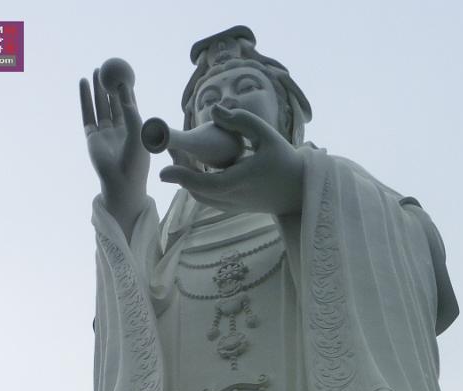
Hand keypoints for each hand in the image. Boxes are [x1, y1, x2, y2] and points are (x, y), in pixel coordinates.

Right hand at [79, 66, 148, 211]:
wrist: (122, 182)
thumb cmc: (136, 161)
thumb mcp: (138, 133)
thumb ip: (131, 112)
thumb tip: (124, 91)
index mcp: (133, 130)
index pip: (129, 105)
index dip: (126, 90)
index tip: (123, 73)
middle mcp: (118, 130)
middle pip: (112, 103)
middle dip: (109, 86)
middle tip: (107, 68)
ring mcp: (104, 134)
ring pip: (99, 107)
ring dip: (96, 90)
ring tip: (95, 72)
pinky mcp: (92, 137)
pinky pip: (88, 114)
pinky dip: (85, 99)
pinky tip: (83, 84)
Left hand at [159, 105, 303, 215]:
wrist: (299, 191)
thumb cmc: (285, 160)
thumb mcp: (266, 134)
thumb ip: (240, 120)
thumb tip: (214, 110)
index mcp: (240, 181)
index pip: (204, 183)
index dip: (182, 177)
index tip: (163, 172)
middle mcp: (234, 198)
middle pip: (197, 191)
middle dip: (180, 174)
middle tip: (170, 153)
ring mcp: (234, 206)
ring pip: (202, 197)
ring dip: (189, 181)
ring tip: (181, 159)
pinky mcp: (235, 208)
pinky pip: (210, 199)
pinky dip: (199, 186)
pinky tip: (196, 169)